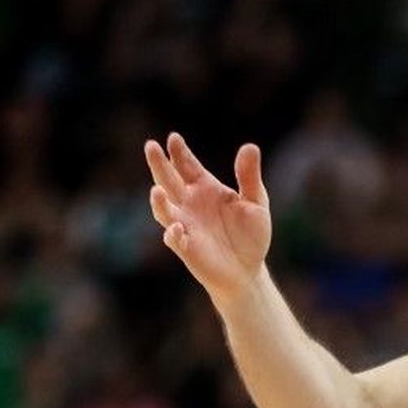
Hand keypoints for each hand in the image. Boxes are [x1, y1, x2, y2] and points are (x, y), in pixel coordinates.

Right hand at [144, 133, 271, 305]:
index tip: (173, 138)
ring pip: (164, 210)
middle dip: (159, 165)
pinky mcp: (186, 247)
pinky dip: (173, 234)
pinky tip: (176, 228)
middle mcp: (189, 203)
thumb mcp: (256, 202)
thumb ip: (249, 176)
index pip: (187, 165)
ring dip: (158, 201)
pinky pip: (174, 239)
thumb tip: (250, 146)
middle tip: (151, 146)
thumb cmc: (250, 234)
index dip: (180, 152)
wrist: (248, 270)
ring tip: (156, 190)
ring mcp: (184, 224)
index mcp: (204, 187)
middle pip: (168, 180)